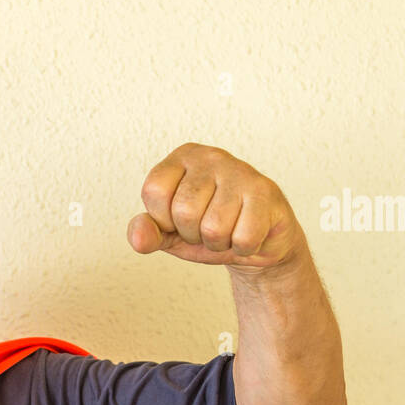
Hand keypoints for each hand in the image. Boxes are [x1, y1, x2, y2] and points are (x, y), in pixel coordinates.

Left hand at [127, 143, 303, 270]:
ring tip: (228, 230)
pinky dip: (243, 247)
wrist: (256, 242)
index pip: (154, 190)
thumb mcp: (170, 233)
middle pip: (184, 211)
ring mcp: (240, 170)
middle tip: (207, 227)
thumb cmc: (207, 229)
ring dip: (219, 243)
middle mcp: (210, 156)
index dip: (164, 218)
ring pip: (214, 227)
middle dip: (194, 234)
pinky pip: (243, 237)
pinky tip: (247, 232)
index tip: (178, 219)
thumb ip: (147, 233)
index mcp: (181, 159)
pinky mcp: (265, 191)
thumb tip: (139, 239)